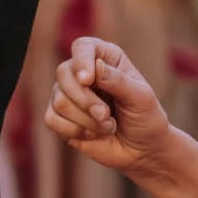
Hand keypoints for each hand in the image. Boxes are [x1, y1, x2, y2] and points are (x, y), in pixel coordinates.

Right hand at [45, 36, 174, 176]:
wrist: (142, 150)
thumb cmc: (145, 118)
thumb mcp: (140, 98)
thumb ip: (118, 81)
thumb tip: (95, 66)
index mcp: (105, 58)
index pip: (83, 47)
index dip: (82, 61)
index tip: (88, 80)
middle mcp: (82, 72)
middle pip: (64, 73)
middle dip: (85, 100)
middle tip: (106, 115)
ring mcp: (68, 95)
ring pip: (59, 100)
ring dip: (86, 120)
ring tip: (107, 125)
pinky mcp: (60, 118)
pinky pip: (51, 119)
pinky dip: (74, 131)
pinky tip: (92, 134)